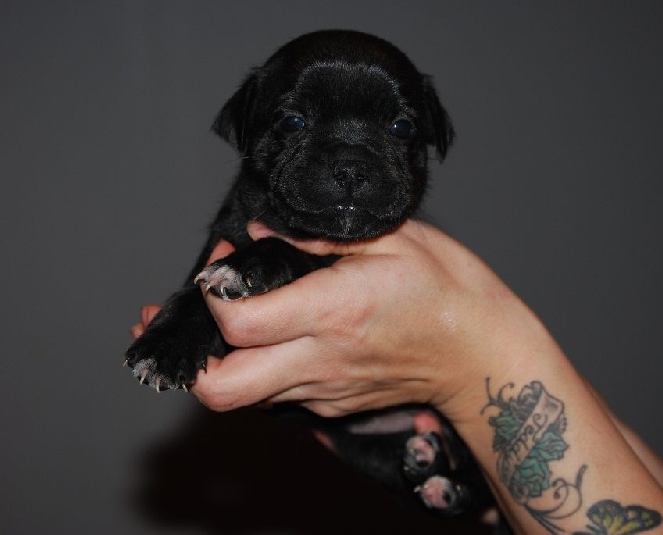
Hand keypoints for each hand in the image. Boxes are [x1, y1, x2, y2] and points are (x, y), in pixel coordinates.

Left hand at [192, 220, 544, 429]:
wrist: (481, 353)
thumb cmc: (447, 289)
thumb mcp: (391, 238)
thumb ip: (317, 235)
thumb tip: (262, 233)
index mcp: (334, 311)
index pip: (239, 322)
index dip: (211, 290)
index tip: (223, 261)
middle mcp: (321, 360)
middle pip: (221, 389)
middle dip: (186, 358)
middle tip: (181, 320)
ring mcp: (324, 390)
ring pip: (241, 396)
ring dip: (218, 360)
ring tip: (218, 320)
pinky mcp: (332, 405)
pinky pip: (275, 393)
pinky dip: (256, 367)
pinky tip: (267, 335)